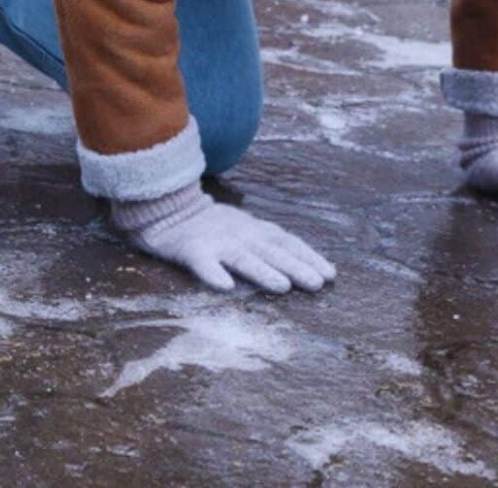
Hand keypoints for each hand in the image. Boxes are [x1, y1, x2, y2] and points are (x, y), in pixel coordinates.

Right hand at [109, 181, 335, 292]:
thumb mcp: (245, 229)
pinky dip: (213, 273)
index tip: (330, 274)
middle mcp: (239, 233)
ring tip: (282, 287)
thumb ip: (270, 245)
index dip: (308, 256)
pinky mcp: (190, 250)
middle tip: (318, 284)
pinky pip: (202, 263)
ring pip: (242, 258)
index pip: (286, 242)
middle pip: (270, 251)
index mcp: (253, 229)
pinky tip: (224, 287)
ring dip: (262, 272)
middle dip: (295, 266)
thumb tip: (307, 266)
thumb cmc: (213, 228)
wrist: (166, 210)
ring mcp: (215, 241)